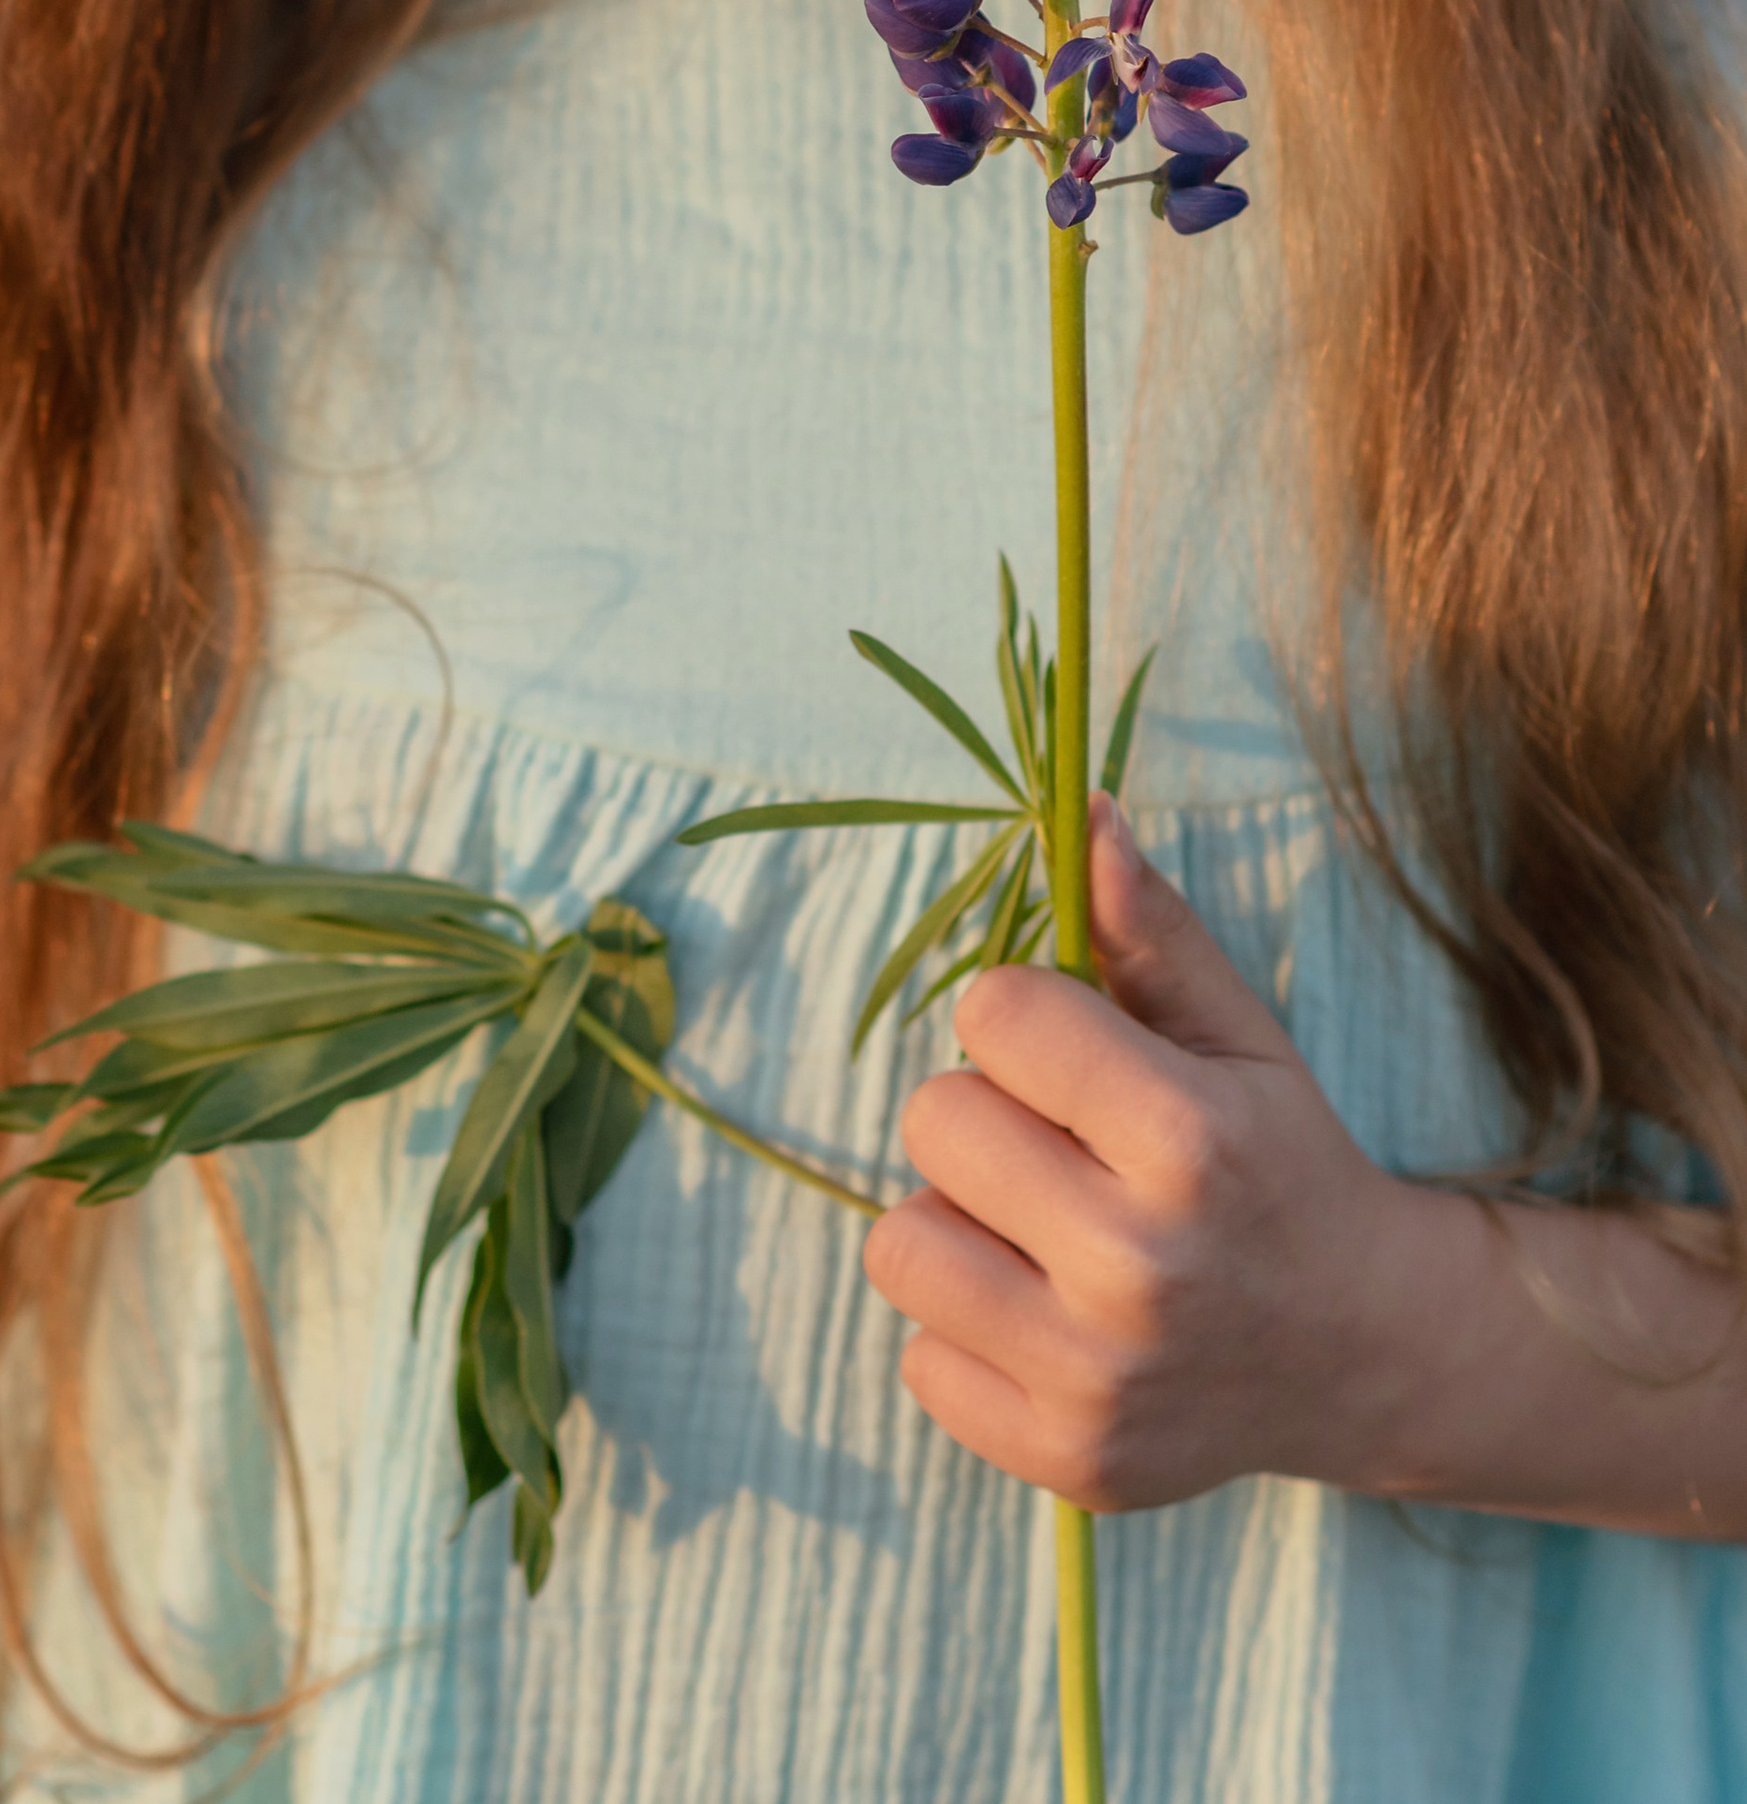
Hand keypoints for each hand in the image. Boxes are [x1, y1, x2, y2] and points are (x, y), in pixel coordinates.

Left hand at [861, 792, 1455, 1512]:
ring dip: (956, 1222)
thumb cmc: (1282, 1164)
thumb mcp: (1238, 1035)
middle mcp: (1141, 1267)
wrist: (1365, 1352)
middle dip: (982, 1113)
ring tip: (1038, 1229)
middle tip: (1058, 1146)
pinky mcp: (1067, 1462)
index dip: (1017, 1015)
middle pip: (933, 1120)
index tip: (1066, 1047)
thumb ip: (1148, 928)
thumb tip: (1082, 804)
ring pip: (900, 1243)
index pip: (993, 1014)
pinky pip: (918, 1356)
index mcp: (1189, 1140)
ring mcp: (1100, 1378)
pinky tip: (1048, 1314)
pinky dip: (965, 1329)